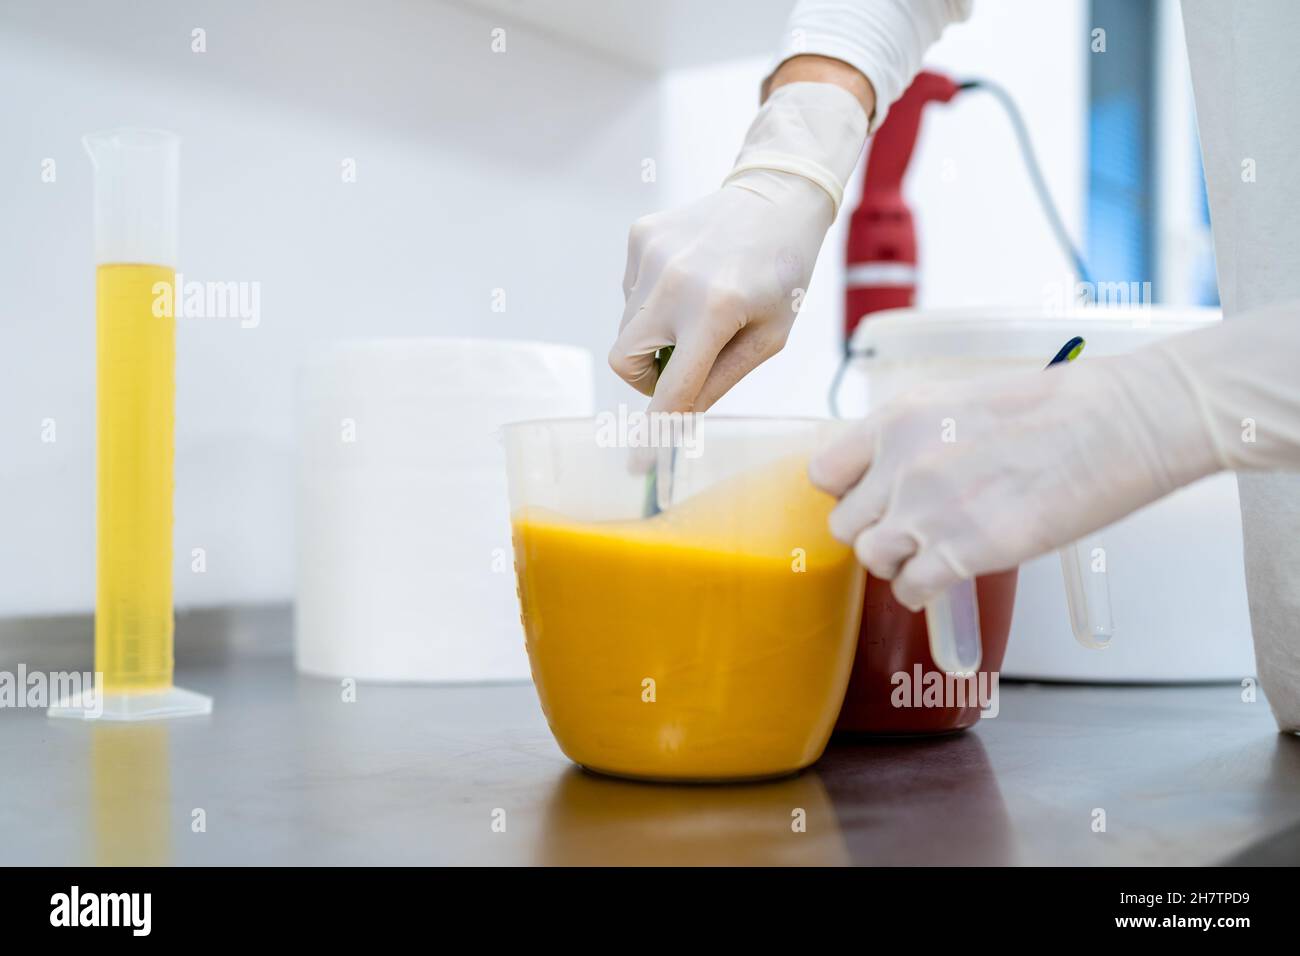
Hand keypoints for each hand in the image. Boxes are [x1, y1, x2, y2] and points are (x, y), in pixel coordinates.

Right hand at [610, 80, 868, 411]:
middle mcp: (674, 281)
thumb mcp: (768, 338)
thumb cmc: (780, 274)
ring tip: (699, 307)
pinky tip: (690, 278)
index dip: (657, 428)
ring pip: (627, 327)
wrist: (776, 197)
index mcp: (714, 310)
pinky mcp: (640, 236)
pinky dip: (654, 300)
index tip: (641, 462)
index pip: (672, 388)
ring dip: (655, 333)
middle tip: (682, 364)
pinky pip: (631, 292)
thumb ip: (720, 380)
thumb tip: (677, 419)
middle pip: (626, 361)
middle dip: (647, 376)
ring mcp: (651, 255)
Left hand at [808, 347, 1223, 609]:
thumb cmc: (1057, 408)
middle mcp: (901, 464)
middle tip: (909, 530)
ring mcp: (928, 511)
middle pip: (844, 523)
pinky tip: (948, 580)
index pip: (824, 472)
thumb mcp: (960, 402)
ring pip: (871, 559)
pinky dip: (923, 593)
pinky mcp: (963, 553)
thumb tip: (894, 472)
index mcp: (897, 419)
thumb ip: (915, 439)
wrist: (1119, 423)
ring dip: (896, 564)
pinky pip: (911, 590)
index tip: (872, 498)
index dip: (847, 493)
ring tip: (930, 556)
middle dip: (875, 530)